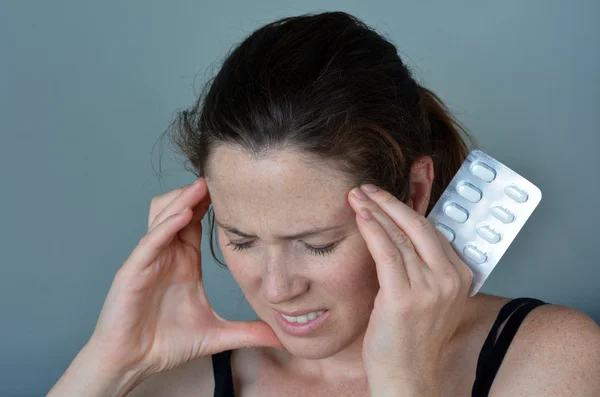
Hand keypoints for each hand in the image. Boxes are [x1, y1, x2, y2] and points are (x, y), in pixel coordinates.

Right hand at [87, 178, 281, 377]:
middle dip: (199, 191)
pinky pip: (150, 241)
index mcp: (185, 261)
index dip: (214, 202)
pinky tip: (183, 215)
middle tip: (224, 174)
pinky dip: (165, 226)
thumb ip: (248, 332)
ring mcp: (149, 260)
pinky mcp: (133, 271)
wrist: (134, 364)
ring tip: (204, 185)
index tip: (239, 186)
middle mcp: (167, 254)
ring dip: (182, 200)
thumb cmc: (167, 344)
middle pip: (181, 209)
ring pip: (163, 216)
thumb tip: (281, 338)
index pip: (198, 221)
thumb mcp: (217, 334)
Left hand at [347, 184, 472, 394]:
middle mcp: (449, 279)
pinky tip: (360, 216)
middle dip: (389, 202)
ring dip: (374, 211)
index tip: (385, 196)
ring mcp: (430, 289)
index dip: (406, 209)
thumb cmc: (412, 338)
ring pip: (399, 236)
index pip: (432, 231)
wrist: (407, 376)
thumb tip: (403, 235)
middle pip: (418, 227)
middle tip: (367, 188)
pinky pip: (386, 252)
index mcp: (460, 276)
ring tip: (357, 196)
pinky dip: (372, 229)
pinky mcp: (404, 298)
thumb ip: (425, 267)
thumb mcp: (429, 297)